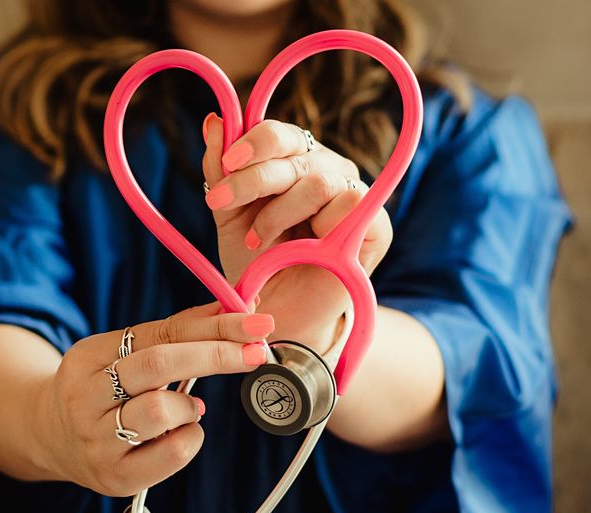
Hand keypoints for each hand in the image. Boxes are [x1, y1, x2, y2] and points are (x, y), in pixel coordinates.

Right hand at [34, 303, 273, 495]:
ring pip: (160, 411)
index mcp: (87, 357)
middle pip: (157, 365)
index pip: (159, 333)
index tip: (255, 323)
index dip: (212, 327)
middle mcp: (85, 398)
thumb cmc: (103, 389)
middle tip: (256, 352)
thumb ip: (174, 333)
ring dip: (190, 406)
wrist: (51, 438)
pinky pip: (171, 454)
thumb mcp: (123, 353)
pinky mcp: (115, 477)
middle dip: (215, 355)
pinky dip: (190, 437)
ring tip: (188, 407)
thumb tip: (231, 309)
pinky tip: (181, 433)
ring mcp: (97, 441)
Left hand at [201, 115, 392, 350]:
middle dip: (252, 179)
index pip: (280, 134)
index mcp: (295, 160)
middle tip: (221, 203)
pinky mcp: (377, 225)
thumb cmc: (257, 262)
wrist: (279, 313)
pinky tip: (302, 249)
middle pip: (295, 153)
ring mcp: (354, 194)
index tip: (225, 165)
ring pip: (319, 181)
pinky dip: (319, 227)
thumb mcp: (229, 215)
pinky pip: (352, 204)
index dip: (253, 142)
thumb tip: (214, 121)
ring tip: (258, 240)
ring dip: (280, 213)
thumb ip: (220, 170)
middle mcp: (327, 169)